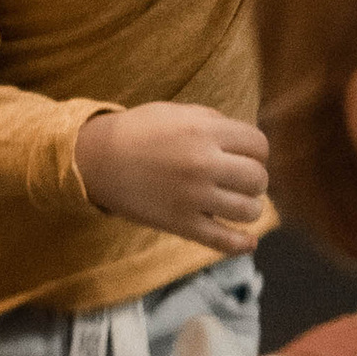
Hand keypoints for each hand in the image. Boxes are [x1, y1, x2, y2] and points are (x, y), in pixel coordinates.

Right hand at [76, 101, 269, 253]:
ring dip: (249, 207)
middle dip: (254, 179)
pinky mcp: (181, 224)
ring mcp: (193, 196)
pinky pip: (222, 241)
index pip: (259, 145)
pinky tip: (249, 241)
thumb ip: (213, 121)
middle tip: (239, 180)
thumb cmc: (138, 132)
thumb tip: (246, 143)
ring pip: (248, 210)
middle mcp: (203, 164)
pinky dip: (241, 243)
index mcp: (204, 131)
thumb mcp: (177, 112)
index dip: (256, 151)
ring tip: (237, 203)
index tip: (246, 156)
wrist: (97, 159)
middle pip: (258, 178)